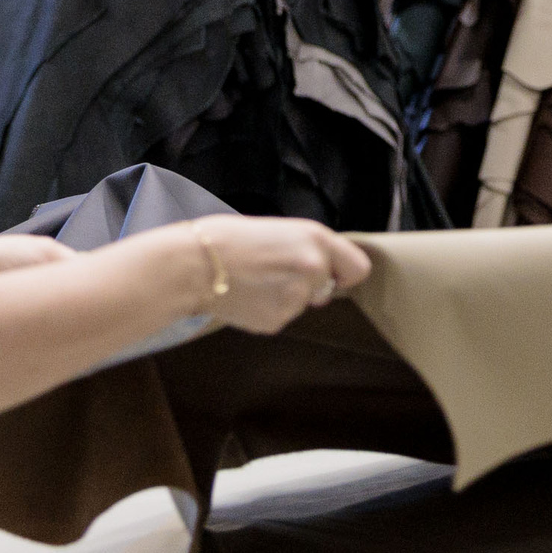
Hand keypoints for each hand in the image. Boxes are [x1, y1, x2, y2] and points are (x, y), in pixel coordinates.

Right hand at [189, 218, 370, 333]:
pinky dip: (266, 310)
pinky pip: (281, 317)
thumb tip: (324, 277)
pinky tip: (245, 295)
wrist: (193, 265)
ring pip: (301, 304)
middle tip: (273, 272)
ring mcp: (297, 298)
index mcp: (317, 239)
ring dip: (283, 296)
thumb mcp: (280, 231)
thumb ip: (309, 250)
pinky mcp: (278, 321)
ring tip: (252, 281)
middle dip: (308, 284)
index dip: (343, 273)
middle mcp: (315, 269)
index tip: (331, 274)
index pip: (358, 268)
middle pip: (327, 288)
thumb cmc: (229, 240)